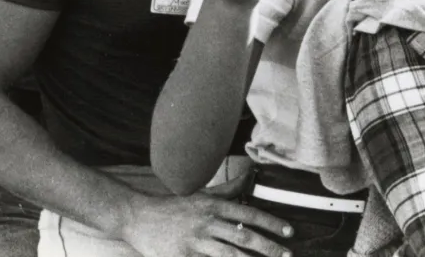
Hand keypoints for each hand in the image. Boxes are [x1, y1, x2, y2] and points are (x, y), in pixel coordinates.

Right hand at [116, 190, 292, 256]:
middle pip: (244, 237)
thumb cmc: (171, 207)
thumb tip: (249, 176)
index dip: (270, 222)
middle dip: (269, 248)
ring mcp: (195, 241)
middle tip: (287, 255)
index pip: (248, 214)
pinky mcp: (184, 256)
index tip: (288, 231)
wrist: (136, 217)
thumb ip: (227, 189)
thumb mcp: (199, 194)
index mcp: (211, 205)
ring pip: (230, 255)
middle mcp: (206, 222)